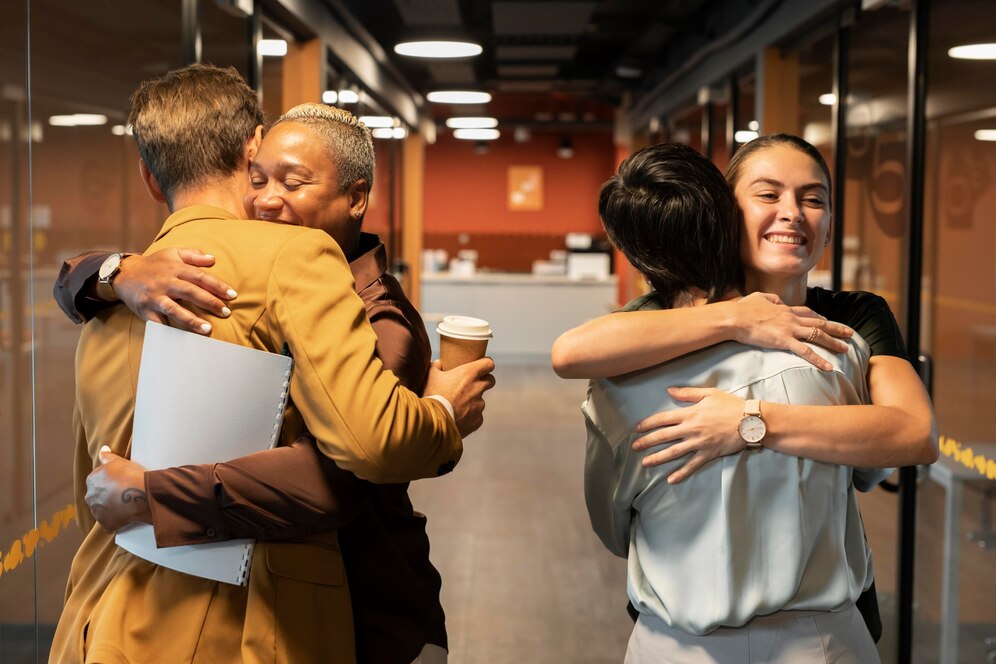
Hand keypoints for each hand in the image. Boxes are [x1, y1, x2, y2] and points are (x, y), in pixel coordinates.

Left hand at [84, 446, 151, 531]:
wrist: (142, 494)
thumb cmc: (130, 475)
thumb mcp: (118, 461)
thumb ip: (107, 456)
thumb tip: (103, 449)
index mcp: (92, 481)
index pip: (98, 481)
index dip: (110, 481)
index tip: (121, 482)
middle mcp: (90, 497)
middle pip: (98, 496)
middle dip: (108, 496)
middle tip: (124, 493)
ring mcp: (97, 512)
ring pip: (103, 510)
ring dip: (112, 508)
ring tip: (127, 504)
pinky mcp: (106, 524)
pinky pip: (110, 523)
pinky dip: (117, 521)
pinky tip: (127, 515)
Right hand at [113, 248, 237, 333]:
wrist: (123, 273)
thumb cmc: (154, 264)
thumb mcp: (172, 253)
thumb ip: (193, 255)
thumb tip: (213, 259)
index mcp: (175, 268)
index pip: (200, 276)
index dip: (217, 285)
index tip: (233, 295)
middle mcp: (165, 282)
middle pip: (190, 292)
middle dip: (209, 302)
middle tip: (226, 312)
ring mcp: (154, 296)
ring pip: (174, 309)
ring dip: (191, 320)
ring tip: (208, 329)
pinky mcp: (145, 310)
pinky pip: (158, 322)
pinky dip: (170, 330)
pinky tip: (183, 339)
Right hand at [423, 357, 495, 437]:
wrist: (433, 421)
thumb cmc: (432, 395)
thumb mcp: (431, 377)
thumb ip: (436, 367)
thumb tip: (438, 363)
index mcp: (469, 374)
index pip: (488, 364)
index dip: (486, 364)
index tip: (481, 366)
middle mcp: (478, 388)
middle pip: (490, 381)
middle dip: (484, 381)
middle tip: (471, 385)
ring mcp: (479, 405)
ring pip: (481, 401)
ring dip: (473, 402)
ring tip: (458, 406)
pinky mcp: (477, 420)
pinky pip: (477, 416)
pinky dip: (470, 417)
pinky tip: (458, 418)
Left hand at [631, 387, 746, 483]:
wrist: (750, 421)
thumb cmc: (730, 405)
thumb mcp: (709, 394)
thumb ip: (687, 393)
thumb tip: (669, 391)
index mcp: (689, 413)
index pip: (663, 419)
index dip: (648, 424)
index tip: (637, 428)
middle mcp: (691, 429)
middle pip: (664, 436)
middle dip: (647, 442)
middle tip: (635, 447)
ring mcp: (699, 443)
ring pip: (674, 452)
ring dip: (658, 458)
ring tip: (645, 463)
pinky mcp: (708, 454)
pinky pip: (692, 465)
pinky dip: (681, 473)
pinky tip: (671, 480)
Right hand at [731, 292, 852, 370]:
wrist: (734, 318)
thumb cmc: (741, 309)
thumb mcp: (757, 297)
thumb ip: (769, 298)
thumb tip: (777, 300)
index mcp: (784, 309)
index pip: (806, 312)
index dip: (819, 317)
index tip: (827, 321)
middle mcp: (791, 318)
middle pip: (818, 323)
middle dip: (836, 328)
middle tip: (850, 333)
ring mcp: (789, 329)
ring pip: (817, 335)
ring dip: (834, 342)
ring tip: (846, 349)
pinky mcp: (784, 341)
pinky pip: (805, 352)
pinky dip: (819, 360)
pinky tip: (829, 367)